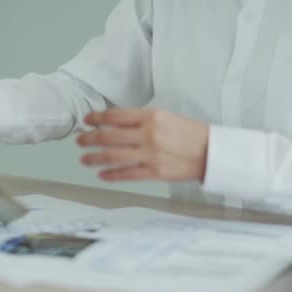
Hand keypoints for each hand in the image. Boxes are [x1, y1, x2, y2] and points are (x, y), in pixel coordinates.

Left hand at [77, 108, 209, 181]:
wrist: (211, 152)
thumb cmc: (190, 134)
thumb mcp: (166, 117)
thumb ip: (142, 120)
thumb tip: (116, 125)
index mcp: (152, 116)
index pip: (116, 116)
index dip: (97, 118)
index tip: (87, 120)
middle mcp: (149, 134)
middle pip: (109, 136)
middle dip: (90, 138)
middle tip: (80, 140)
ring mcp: (151, 154)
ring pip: (114, 156)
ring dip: (95, 158)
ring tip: (84, 159)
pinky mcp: (155, 172)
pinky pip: (127, 174)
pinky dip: (112, 175)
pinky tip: (102, 175)